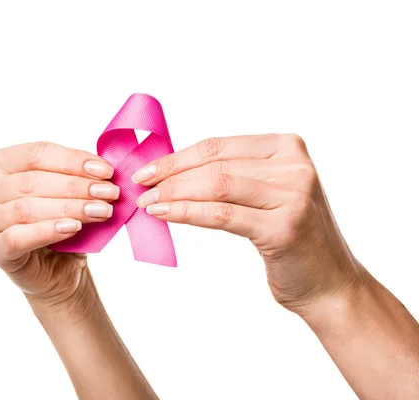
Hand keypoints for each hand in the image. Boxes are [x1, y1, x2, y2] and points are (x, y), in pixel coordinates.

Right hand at [0, 142, 118, 303]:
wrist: (58, 270)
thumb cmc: (63, 222)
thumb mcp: (71, 193)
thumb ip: (80, 176)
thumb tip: (105, 167)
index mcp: (2, 163)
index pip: (37, 153)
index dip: (73, 160)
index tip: (106, 171)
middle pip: (32, 181)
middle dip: (76, 186)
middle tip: (109, 193)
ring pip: (26, 208)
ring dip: (69, 208)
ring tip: (101, 211)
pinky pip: (18, 238)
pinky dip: (48, 231)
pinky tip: (73, 228)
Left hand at [132, 133, 362, 314]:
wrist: (329, 283)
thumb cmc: (289, 237)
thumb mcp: (266, 194)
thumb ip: (232, 175)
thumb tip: (171, 170)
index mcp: (287, 147)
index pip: (218, 146)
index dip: (177, 157)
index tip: (148, 169)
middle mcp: (294, 165)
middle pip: (215, 165)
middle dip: (170, 176)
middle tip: (141, 188)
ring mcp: (294, 194)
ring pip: (216, 186)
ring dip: (174, 194)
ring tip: (148, 204)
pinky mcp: (285, 226)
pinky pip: (222, 215)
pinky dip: (187, 212)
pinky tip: (165, 215)